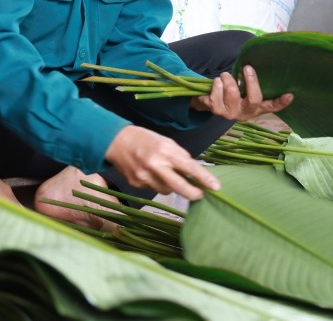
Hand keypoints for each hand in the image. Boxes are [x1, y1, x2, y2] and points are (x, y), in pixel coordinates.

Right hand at [104, 125, 220, 200]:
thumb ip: (179, 156)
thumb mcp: (165, 141)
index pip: (189, 167)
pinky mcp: (136, 184)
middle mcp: (155, 165)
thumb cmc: (145, 139)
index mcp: (165, 151)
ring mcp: (144, 177)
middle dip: (193, 193)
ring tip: (165, 174)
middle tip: (200, 194)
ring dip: (172, 186)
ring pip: (166, 190)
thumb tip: (194, 171)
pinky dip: (157, 184)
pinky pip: (154, 189)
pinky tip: (151, 174)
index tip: (216, 187)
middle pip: (179, 186)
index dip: (204, 178)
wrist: (116, 142)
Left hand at [190, 65, 293, 119]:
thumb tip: (256, 64)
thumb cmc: (231, 92)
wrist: (209, 102)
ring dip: (228, 78)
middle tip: (246, 67)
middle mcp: (245, 113)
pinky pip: (216, 95)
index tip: (290, 95)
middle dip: (250, 80)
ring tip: (225, 76)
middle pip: (254, 99)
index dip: (281, 102)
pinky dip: (216, 84)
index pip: (272, 107)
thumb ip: (252, 84)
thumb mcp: (244, 90)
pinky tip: (216, 82)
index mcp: (255, 108)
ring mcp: (231, 114)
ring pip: (233, 92)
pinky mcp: (216, 111)